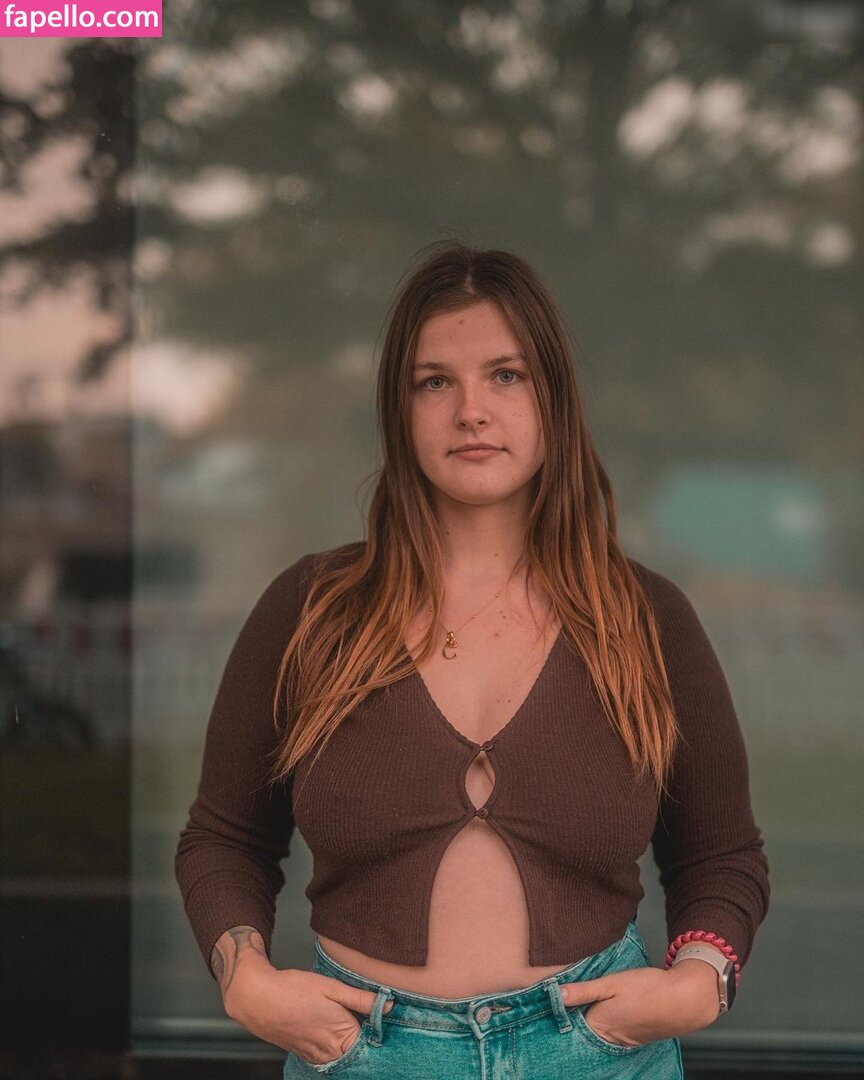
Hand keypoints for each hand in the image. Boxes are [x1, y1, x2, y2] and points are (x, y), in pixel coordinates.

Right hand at [211, 926, 393, 1063]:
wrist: (257, 999)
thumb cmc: (293, 990)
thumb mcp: (332, 987)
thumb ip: (362, 999)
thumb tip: (389, 1004)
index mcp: (341, 1037)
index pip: (372, 1044)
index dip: (379, 1031)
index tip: (386, 1018)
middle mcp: (329, 1054)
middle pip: (358, 1053)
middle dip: (367, 1038)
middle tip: (371, 1018)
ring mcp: (316, 1057)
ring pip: (343, 1055)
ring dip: (351, 1042)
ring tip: (350, 1020)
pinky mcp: (305, 1055)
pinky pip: (328, 1056)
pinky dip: (335, 1045)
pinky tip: (332, 1028)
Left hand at [561, 961, 721, 1047]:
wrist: (684, 999)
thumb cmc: (648, 988)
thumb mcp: (612, 982)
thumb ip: (584, 990)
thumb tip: (557, 995)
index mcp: (600, 1025)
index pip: (571, 1027)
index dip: (560, 1017)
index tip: (548, 1009)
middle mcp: (610, 1039)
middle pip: (584, 1035)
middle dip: (573, 1024)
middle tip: (562, 1010)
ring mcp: (624, 1042)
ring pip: (598, 1037)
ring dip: (589, 1026)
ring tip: (581, 1011)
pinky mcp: (634, 1040)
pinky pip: (613, 1038)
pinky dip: (605, 1029)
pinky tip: (605, 1016)